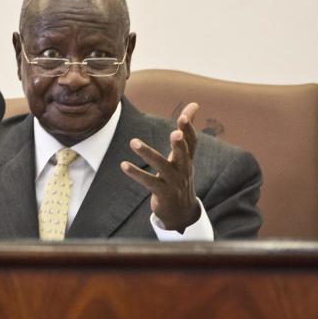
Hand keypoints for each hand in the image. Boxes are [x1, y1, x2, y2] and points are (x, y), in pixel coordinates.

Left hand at [120, 103, 200, 230]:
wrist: (181, 214)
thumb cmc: (179, 177)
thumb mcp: (183, 155)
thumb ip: (185, 131)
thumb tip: (194, 104)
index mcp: (187, 160)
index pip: (192, 142)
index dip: (189, 130)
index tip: (184, 115)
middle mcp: (183, 170)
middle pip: (183, 155)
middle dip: (179, 144)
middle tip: (173, 133)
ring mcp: (173, 183)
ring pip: (161, 167)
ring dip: (147, 153)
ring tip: (133, 142)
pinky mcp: (162, 194)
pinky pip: (148, 182)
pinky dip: (136, 173)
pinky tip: (123, 165)